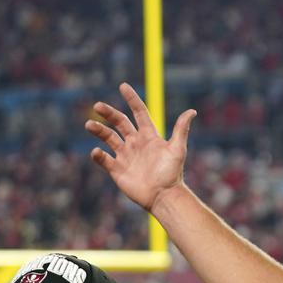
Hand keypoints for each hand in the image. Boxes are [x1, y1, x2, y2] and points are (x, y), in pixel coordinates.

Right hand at [86, 83, 195, 213]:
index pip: (139, 113)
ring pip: (108, 138)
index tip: (123, 86)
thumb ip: (181, 129)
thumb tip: (192, 111)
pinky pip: (104, 159)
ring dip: (98, 130)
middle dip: (108, 113)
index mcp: (149, 136)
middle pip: (119, 123)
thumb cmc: (172, 173)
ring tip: (89, 125)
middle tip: (97, 106)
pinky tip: (96, 151)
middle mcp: (135, 143)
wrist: (164, 196)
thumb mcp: (177, 149)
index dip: (132, 99)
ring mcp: (125, 156)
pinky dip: (98, 155)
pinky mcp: (117, 170)